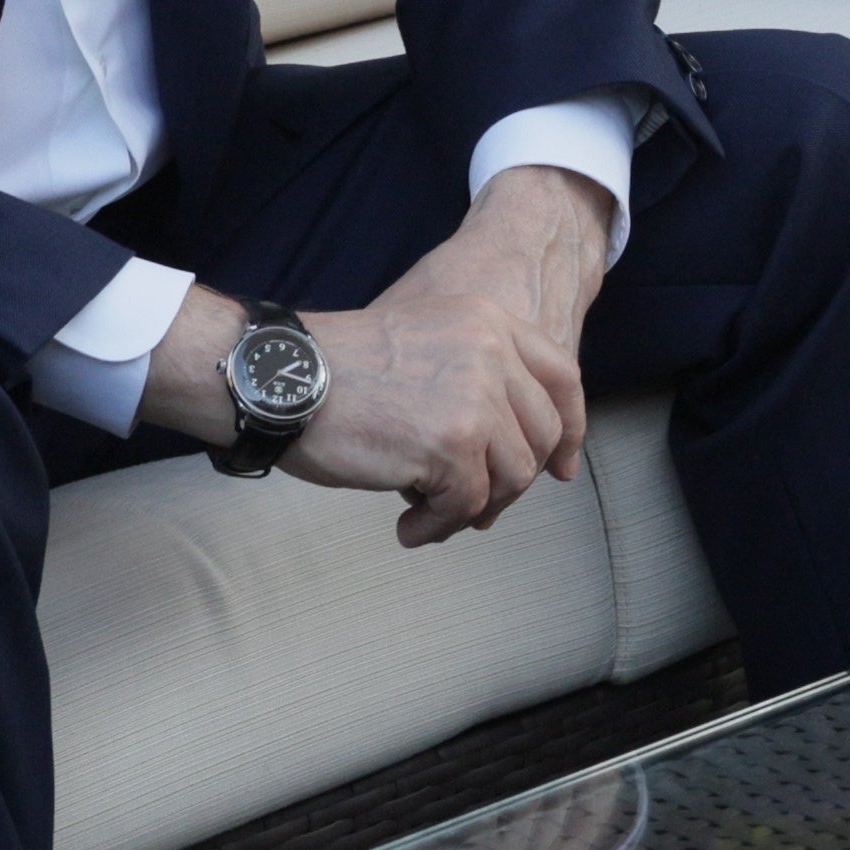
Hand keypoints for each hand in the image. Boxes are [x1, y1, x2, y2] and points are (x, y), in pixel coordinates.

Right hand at [297, 170, 608, 547]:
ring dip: (473, 509)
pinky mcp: (451, 445)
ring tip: (430, 515)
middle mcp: (492, 354)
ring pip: (512, 477)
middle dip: (513, 482)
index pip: (562, 378)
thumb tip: (514, 453)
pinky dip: (438, 526)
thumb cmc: (337, 371)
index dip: (569, 430)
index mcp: (490, 323)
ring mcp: (475, 399)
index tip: (560, 469)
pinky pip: (467, 506)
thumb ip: (477, 379)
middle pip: (542, 435)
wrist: (281, 377)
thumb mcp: (427, 344)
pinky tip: (409, 526)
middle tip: (472, 505)